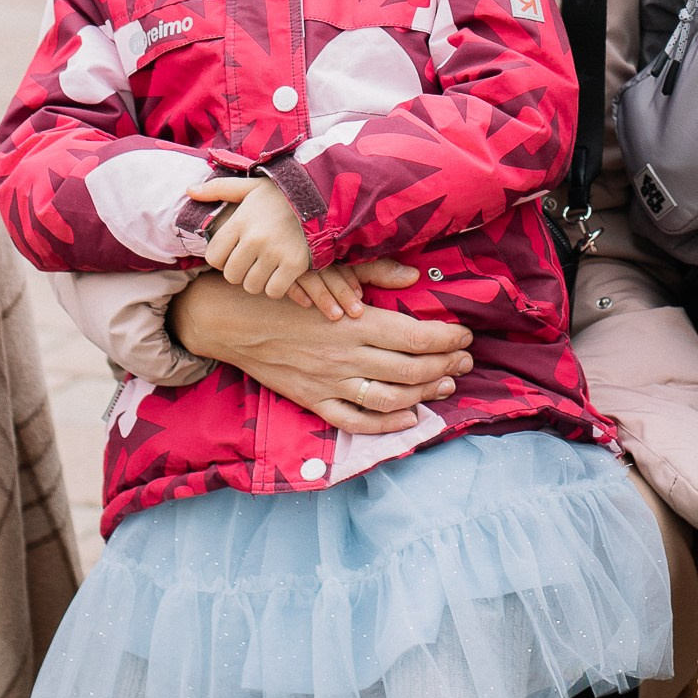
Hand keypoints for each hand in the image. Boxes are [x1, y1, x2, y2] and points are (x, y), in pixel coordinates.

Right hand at [172, 269, 476, 432]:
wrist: (231, 318)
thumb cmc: (282, 291)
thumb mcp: (328, 273)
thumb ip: (373, 275)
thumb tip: (413, 278)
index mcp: (354, 323)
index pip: (416, 337)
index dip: (447, 340)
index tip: (466, 336)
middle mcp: (347, 356)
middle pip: (410, 369)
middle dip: (446, 366)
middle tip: (465, 361)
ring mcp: (330, 383)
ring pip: (390, 398)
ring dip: (425, 394)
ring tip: (447, 384)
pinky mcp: (313, 400)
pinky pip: (356, 420)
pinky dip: (386, 423)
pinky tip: (409, 416)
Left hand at [204, 174, 312, 299]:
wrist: (322, 195)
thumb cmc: (281, 193)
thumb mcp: (249, 186)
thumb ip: (218, 189)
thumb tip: (189, 190)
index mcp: (240, 221)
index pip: (213, 257)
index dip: (221, 259)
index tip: (233, 253)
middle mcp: (254, 238)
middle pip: (231, 275)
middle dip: (239, 272)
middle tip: (251, 263)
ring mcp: (275, 252)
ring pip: (252, 286)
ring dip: (257, 281)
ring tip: (265, 267)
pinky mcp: (295, 264)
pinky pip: (274, 291)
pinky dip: (276, 287)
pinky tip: (280, 274)